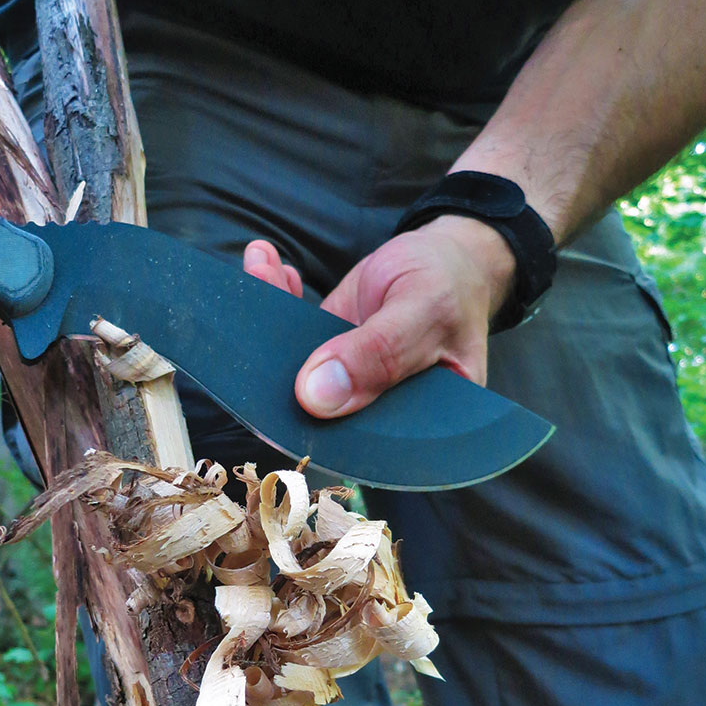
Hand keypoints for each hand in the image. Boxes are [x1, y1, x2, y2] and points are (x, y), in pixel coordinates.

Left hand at [243, 217, 515, 418]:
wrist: (446, 256)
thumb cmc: (452, 284)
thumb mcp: (424, 309)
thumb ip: (377, 353)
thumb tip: (316, 397)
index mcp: (419, 428)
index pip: (361, 448)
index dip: (317, 432)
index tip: (283, 393)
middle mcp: (377, 415)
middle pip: (317, 416)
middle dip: (274, 374)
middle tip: (252, 328)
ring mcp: (347, 385)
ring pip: (293, 371)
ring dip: (265, 325)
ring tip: (260, 271)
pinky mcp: (326, 355)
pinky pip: (290, 336)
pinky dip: (275, 298)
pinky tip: (266, 263)